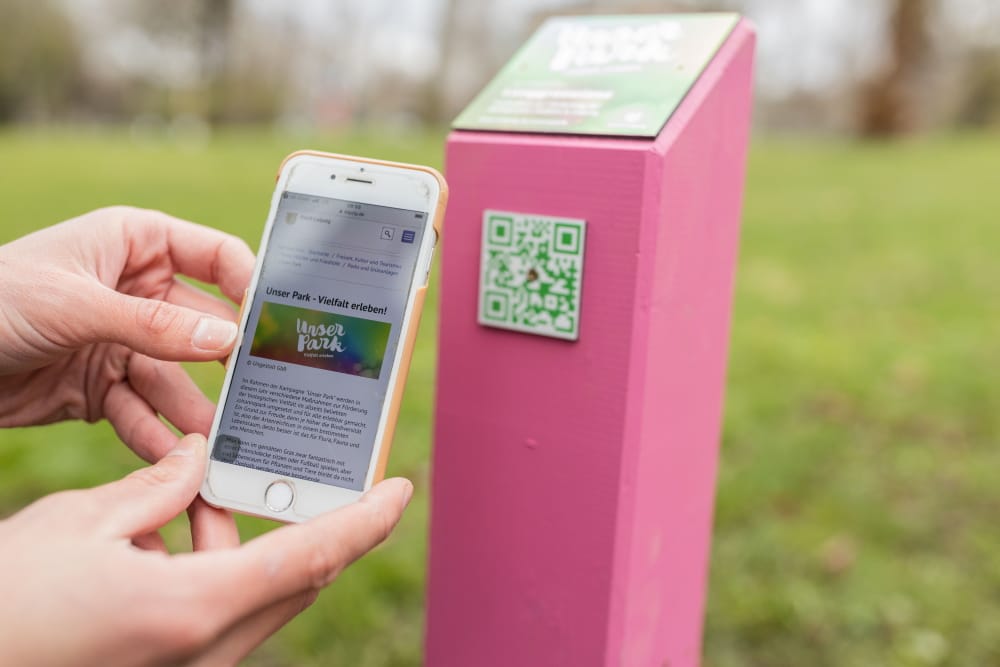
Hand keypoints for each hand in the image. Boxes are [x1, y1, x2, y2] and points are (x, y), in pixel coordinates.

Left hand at [0, 206, 254, 462]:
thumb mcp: (73, 304)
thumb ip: (153, 325)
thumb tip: (227, 340)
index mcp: (137, 246)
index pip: (217, 258)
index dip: (251, 286)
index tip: (278, 324)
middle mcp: (140, 294)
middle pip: (207, 330)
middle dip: (232, 365)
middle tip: (267, 396)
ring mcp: (125, 344)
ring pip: (180, 382)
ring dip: (200, 414)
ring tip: (226, 445)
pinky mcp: (105, 391)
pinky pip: (145, 416)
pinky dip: (161, 441)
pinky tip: (182, 465)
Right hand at [0, 433, 413, 665]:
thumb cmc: (10, 604)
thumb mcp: (82, 524)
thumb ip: (158, 486)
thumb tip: (198, 460)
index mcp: (195, 609)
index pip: (311, 558)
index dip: (365, 521)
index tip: (400, 491)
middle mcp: (205, 651)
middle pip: (291, 579)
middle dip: (300, 524)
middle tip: (297, 477)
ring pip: (253, 596)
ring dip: (236, 543)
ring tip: (192, 496)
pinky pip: (218, 616)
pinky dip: (209, 572)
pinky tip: (163, 538)